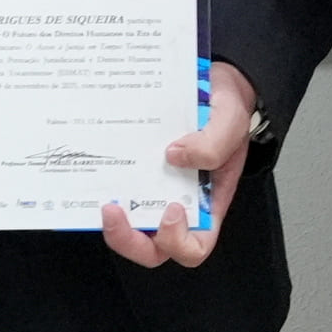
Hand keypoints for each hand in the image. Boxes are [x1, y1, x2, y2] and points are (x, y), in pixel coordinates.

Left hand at [99, 62, 261, 268]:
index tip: (171, 210)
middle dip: (128, 240)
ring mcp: (154, 190)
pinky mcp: (135, 172)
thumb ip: (213, 143)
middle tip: (114, 210)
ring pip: (130, 227)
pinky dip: (105, 190)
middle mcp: (179, 203)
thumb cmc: (227, 107)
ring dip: (112, 222)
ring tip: (104, 197)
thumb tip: (174, 156)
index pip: (194, 246)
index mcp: (208, 202)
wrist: (211, 83)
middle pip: (152, 248)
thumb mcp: (231, 119)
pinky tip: (100, 170)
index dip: (178, 241)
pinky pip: (118, 194)